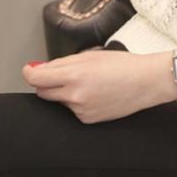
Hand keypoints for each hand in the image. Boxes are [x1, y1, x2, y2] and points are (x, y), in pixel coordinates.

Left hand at [22, 49, 174, 123]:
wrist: (147, 82)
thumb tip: (38, 69)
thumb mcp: (91, 55)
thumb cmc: (123, 65)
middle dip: (48, 82)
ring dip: (66, 93)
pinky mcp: (88, 120)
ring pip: (59, 101)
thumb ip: (61, 63)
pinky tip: (96, 94)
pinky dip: (78, 102)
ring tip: (91, 83)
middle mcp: (75, 96)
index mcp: (74, 75)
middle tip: (67, 74)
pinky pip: (73, 110)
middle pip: (43, 92)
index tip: (30, 70)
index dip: (30, 72)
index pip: (36, 78)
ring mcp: (81, 111)